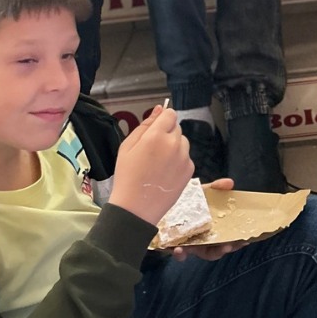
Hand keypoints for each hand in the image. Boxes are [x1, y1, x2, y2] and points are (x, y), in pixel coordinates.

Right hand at [108, 105, 192, 225]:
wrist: (135, 209)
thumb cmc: (127, 176)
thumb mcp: (127, 146)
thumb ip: (145, 125)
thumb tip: (160, 108)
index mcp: (157, 136)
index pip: (170, 114)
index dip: (162, 120)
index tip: (155, 131)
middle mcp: (174, 144)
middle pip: (176, 127)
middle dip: (166, 134)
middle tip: (152, 151)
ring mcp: (184, 158)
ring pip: (183, 142)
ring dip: (174, 146)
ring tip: (158, 163)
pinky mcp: (189, 170)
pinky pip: (186, 157)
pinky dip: (178, 161)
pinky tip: (165, 173)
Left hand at [168, 178, 247, 260]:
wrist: (164, 197)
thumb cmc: (188, 199)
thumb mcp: (203, 191)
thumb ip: (216, 187)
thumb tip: (230, 183)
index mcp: (210, 229)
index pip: (226, 238)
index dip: (236, 241)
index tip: (245, 240)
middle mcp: (199, 239)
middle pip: (213, 251)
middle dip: (221, 250)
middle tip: (227, 246)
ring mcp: (186, 243)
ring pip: (193, 254)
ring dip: (194, 254)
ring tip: (196, 250)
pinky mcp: (171, 245)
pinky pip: (176, 253)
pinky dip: (179, 254)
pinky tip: (178, 249)